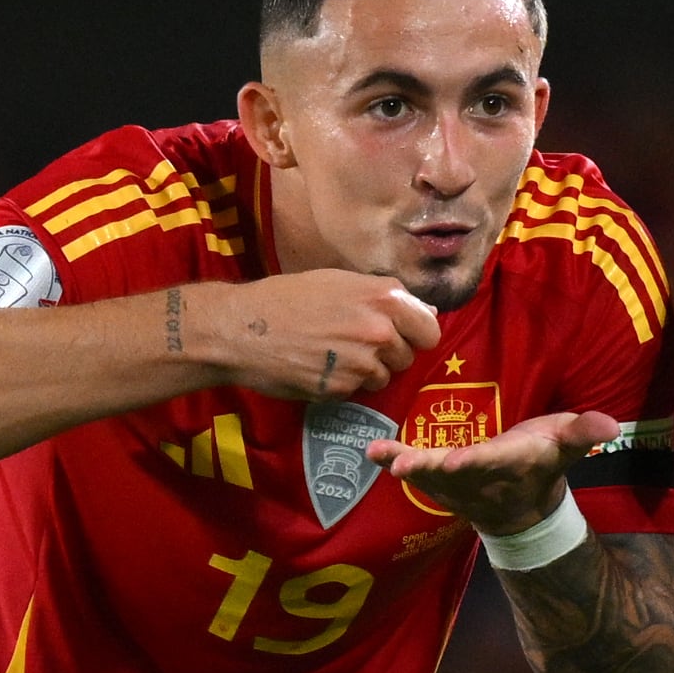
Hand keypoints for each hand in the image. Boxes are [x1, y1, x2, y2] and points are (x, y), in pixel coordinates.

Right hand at [194, 271, 440, 398]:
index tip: (403, 335)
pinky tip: (319, 368)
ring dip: (366, 371)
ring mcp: (361, 363)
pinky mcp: (342, 389)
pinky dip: (342, 384)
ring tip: (333, 354)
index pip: (430, 330)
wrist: (242, 329)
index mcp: (384, 298)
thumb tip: (427, 311)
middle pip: (407, 356)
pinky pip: (356, 391)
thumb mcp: (341, 281)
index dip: (417, 334)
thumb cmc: (288, 298)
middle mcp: (379, 331)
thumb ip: (386, 296)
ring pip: (383, 377)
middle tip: (355, 342)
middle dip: (388, 353)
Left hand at [367, 411, 619, 534]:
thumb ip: (584, 432)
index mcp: (510, 463)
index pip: (492, 462)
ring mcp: (456, 482)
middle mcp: (479, 476)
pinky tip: (372, 451)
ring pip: (428, 473)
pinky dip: (394, 460)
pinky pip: (415, 468)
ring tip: (381, 454)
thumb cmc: (543, 461)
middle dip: (430, 468)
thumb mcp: (566, 444)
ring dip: (404, 464)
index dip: (475, 462)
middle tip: (405, 466)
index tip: (457, 461)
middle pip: (452, 472)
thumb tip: (612, 425)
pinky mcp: (440, 479)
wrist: (522, 507)